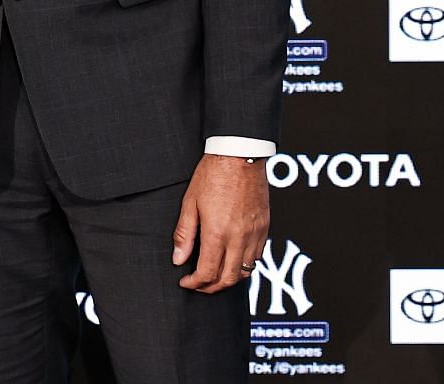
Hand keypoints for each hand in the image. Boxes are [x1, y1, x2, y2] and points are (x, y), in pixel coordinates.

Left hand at [172, 155, 267, 293]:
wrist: (240, 156)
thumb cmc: (212, 175)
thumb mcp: (190, 203)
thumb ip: (184, 234)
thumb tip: (178, 259)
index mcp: (218, 233)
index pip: (208, 272)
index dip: (195, 283)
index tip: (185, 282)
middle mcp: (239, 238)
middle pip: (228, 278)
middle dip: (211, 287)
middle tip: (198, 285)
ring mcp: (255, 234)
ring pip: (245, 272)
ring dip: (229, 280)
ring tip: (214, 276)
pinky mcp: (264, 228)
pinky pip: (257, 257)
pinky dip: (244, 266)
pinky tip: (232, 261)